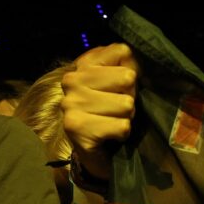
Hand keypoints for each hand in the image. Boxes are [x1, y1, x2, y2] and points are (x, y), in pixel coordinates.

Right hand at [61, 44, 139, 179]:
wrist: (93, 152)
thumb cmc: (109, 113)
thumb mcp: (118, 84)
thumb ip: (125, 64)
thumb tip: (131, 57)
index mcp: (83, 65)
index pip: (122, 51)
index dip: (131, 71)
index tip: (121, 87)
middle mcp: (71, 81)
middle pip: (127, 77)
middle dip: (129, 97)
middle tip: (116, 109)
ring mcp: (71, 104)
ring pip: (126, 104)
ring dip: (126, 117)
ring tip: (111, 121)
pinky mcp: (77, 128)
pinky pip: (122, 126)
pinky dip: (122, 133)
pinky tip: (109, 135)